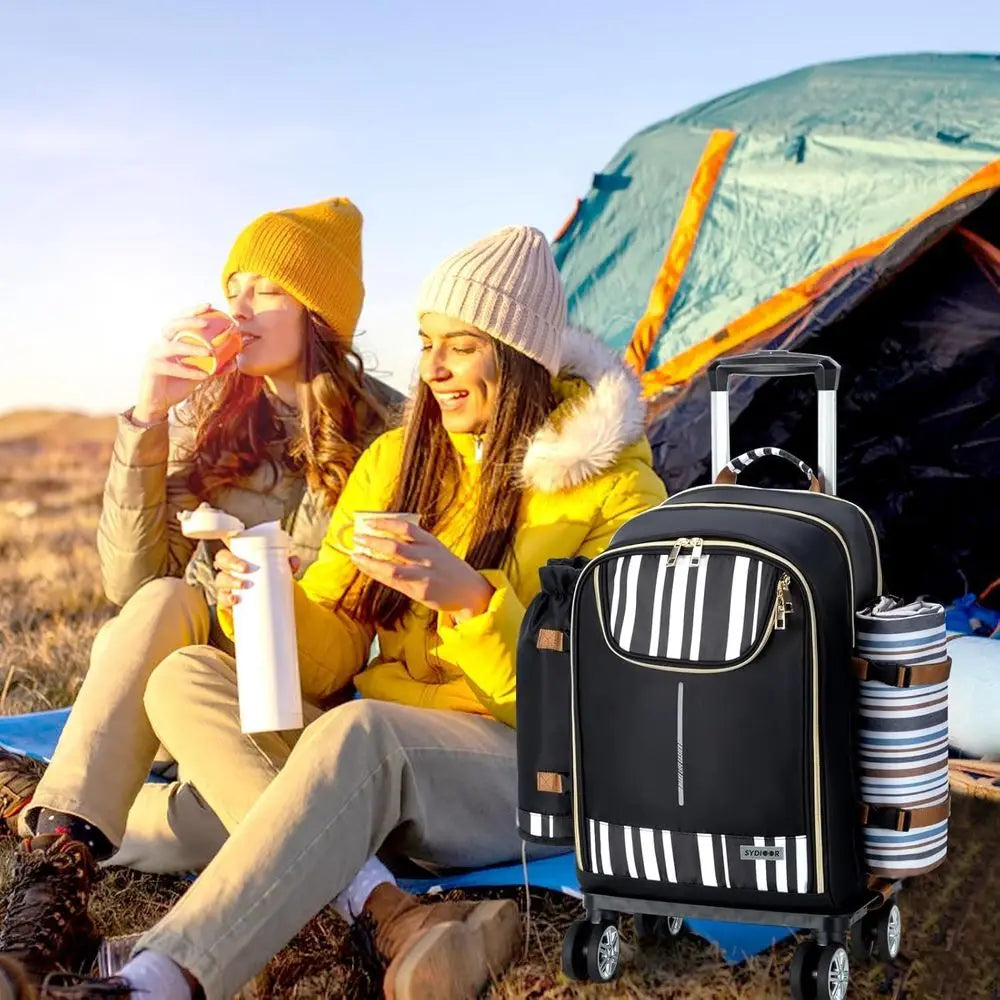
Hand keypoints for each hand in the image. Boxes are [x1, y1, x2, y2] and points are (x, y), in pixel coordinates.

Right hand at [133, 306, 236, 422]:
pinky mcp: (151, 368)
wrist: (159, 403)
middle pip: (172, 325)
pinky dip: (189, 371)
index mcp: (169, 340)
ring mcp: (153, 354)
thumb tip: (235, 362)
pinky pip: (172, 368)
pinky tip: (205, 375)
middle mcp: (159, 343)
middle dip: (189, 320)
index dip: (193, 311)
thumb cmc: (178, 383)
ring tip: (209, 352)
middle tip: (207, 322)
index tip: (209, 305)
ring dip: (192, 348)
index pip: (180, 320)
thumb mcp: (199, 373)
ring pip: (172, 346)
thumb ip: (214, 366)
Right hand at [213, 548, 300, 609]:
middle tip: (245, 569)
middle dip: (231, 563)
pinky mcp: (227, 600)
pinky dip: (226, 599)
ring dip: (229, 581)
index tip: (243, 561)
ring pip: (220, 580)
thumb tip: (294, 560)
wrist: (264, 603)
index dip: (229, 552)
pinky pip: (221, 599)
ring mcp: (226, 586)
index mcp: (236, 559)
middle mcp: (228, 571)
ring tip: (242, 585)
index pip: (226, 552)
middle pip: (221, 562)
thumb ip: (287, 565)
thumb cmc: (267, 580)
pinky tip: (234, 600)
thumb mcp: (277, 571)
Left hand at [350, 518, 493, 618]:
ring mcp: (424, 575)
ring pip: (391, 568)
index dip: (385, 523)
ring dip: (370, 561)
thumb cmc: (447, 567)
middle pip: (394, 547)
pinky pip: (394, 582)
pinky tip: (367, 570)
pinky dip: (378, 575)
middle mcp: (427, 557)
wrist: (469, 590)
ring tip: (355, 556)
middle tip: (357, 537)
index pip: (405, 528)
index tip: (368, 521)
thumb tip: (384, 535)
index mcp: (431, 542)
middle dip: (372, 541)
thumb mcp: (435, 549)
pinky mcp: (420, 591)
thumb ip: (414, 543)